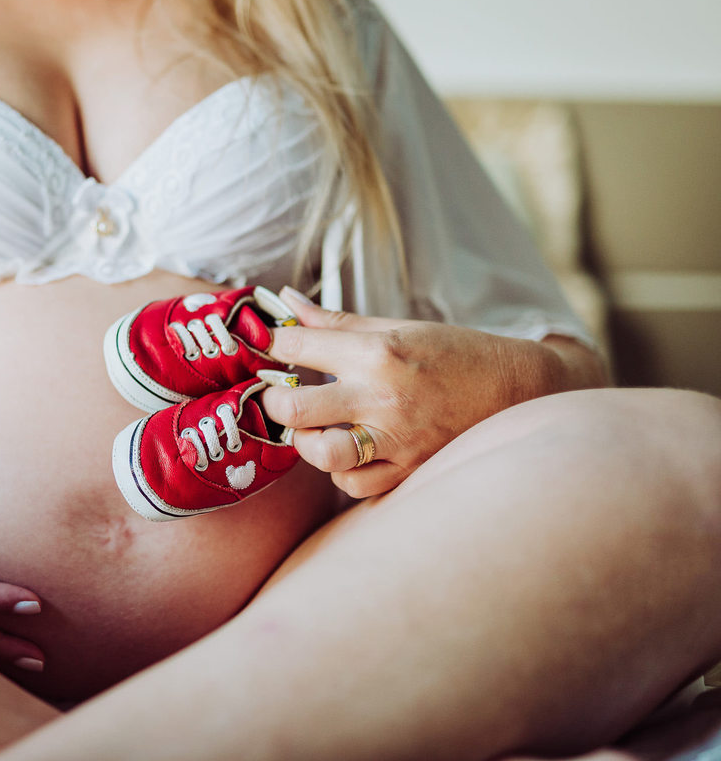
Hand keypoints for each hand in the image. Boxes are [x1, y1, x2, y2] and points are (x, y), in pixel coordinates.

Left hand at [263, 287, 595, 497]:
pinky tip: (348, 451)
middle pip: (293, 408)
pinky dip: (341, 471)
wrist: (519, 391)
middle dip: (273, 400)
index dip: (271, 343)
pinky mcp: (407, 471)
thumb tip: (284, 303)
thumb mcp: (396, 327)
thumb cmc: (455, 355)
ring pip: (320, 454)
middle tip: (279, 395)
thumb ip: (335, 321)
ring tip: (314, 427)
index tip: (267, 346)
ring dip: (306, 442)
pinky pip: (352, 484)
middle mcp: (382, 398)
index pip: (297, 346)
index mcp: (378, 353)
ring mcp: (396, 439)